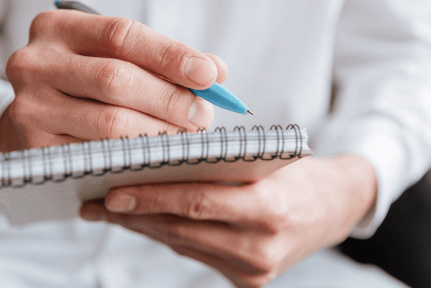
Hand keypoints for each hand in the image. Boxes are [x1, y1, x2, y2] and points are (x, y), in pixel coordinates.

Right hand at [0, 10, 227, 150]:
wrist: (38, 118)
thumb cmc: (89, 83)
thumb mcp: (116, 59)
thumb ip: (162, 60)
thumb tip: (217, 72)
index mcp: (56, 28)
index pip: (120, 34)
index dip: (170, 55)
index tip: (209, 75)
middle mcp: (33, 62)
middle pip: (115, 79)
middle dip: (169, 99)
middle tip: (204, 115)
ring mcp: (29, 107)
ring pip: (109, 122)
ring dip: (159, 133)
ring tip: (188, 137)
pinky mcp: (34, 149)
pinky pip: (97, 156)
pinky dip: (136, 159)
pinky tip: (159, 158)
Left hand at [80, 155, 377, 287]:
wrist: (335, 207)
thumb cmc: (298, 172)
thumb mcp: (267, 156)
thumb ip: (219, 163)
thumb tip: (157, 162)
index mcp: (270, 207)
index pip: (197, 202)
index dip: (151, 198)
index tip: (111, 191)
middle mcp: (261, 246)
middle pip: (183, 228)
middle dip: (134, 215)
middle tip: (95, 203)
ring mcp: (255, 270)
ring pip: (183, 244)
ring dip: (144, 227)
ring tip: (110, 211)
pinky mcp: (249, 281)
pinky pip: (195, 254)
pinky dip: (168, 235)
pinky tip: (144, 221)